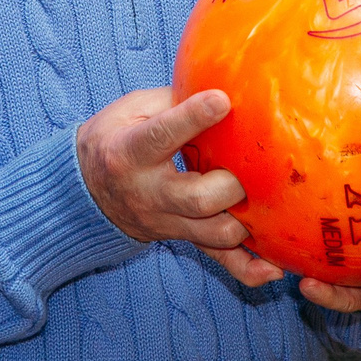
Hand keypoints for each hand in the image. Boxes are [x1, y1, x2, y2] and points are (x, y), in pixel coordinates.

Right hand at [76, 86, 278, 288]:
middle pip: (197, 198)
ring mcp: (165, 222)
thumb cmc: (114, 138)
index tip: (223, 100)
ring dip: (248, 220)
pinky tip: (275, 270)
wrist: (85, 191)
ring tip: (271, 201)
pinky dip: (247, 269)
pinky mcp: (181, 238)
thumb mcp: (131, 110)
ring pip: (213, 234)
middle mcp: (148, 193)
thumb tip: (224, 90)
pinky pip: (215, 259)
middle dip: (233, 183)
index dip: (192, 118)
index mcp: (129, 152)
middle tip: (255, 164)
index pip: (161, 136)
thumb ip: (174, 100)